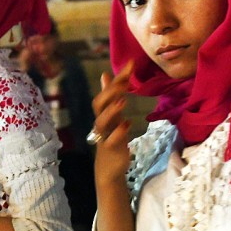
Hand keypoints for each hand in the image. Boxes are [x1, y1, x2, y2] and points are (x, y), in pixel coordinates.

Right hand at [90, 60, 133, 182]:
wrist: (108, 167)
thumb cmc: (112, 138)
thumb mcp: (112, 115)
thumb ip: (110, 96)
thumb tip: (106, 74)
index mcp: (104, 113)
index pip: (107, 92)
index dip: (117, 78)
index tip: (131, 63)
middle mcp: (102, 122)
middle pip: (99, 104)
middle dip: (110, 91)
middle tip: (125, 80)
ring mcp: (105, 135)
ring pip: (101, 121)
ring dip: (111, 111)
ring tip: (123, 101)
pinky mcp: (111, 149)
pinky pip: (111, 140)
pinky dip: (119, 132)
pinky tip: (128, 124)